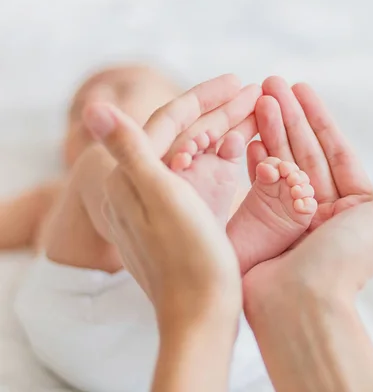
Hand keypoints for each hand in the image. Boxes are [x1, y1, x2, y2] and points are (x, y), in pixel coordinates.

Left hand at [84, 85, 242, 328]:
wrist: (200, 313)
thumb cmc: (186, 258)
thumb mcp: (159, 198)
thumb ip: (129, 149)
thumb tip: (91, 106)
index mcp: (132, 176)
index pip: (169, 121)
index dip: (205, 97)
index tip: (240, 81)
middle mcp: (144, 185)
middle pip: (185, 134)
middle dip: (221, 110)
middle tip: (258, 92)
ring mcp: (165, 200)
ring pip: (197, 152)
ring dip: (226, 128)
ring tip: (259, 112)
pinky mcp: (183, 215)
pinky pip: (204, 173)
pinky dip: (225, 156)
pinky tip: (245, 148)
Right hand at [244, 77, 372, 297]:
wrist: (301, 305)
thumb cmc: (347, 261)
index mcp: (351, 208)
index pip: (336, 152)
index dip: (320, 119)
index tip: (302, 89)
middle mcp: (320, 209)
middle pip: (305, 151)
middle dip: (290, 115)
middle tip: (271, 81)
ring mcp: (288, 215)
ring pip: (281, 160)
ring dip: (270, 127)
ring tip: (257, 96)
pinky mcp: (262, 223)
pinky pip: (258, 181)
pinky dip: (253, 155)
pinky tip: (247, 132)